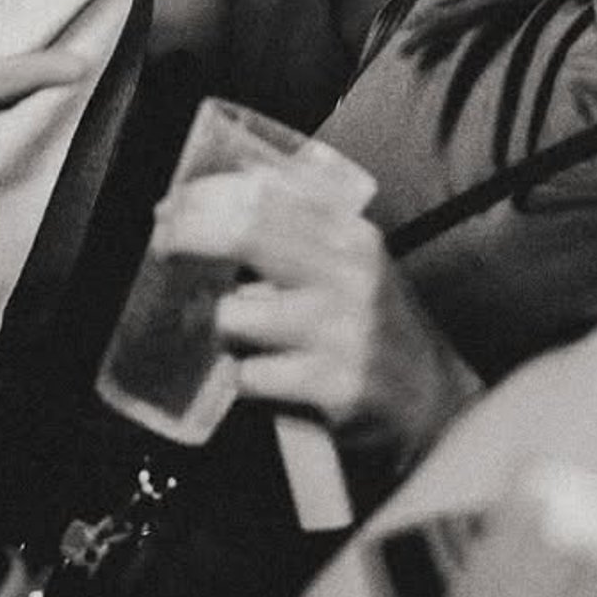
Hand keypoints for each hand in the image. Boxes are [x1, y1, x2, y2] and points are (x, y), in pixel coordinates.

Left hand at [165, 172, 476, 458]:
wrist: (435, 407)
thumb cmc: (374, 328)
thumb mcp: (351, 264)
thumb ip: (299, 227)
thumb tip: (224, 189)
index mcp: (353, 236)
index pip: (266, 195)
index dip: (205, 196)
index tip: (169, 206)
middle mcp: (350, 275)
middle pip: (246, 235)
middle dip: (188, 237)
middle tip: (162, 247)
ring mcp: (342, 332)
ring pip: (234, 314)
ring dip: (221, 328)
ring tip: (242, 338)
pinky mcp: (333, 386)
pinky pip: (248, 375)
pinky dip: (242, 378)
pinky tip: (265, 378)